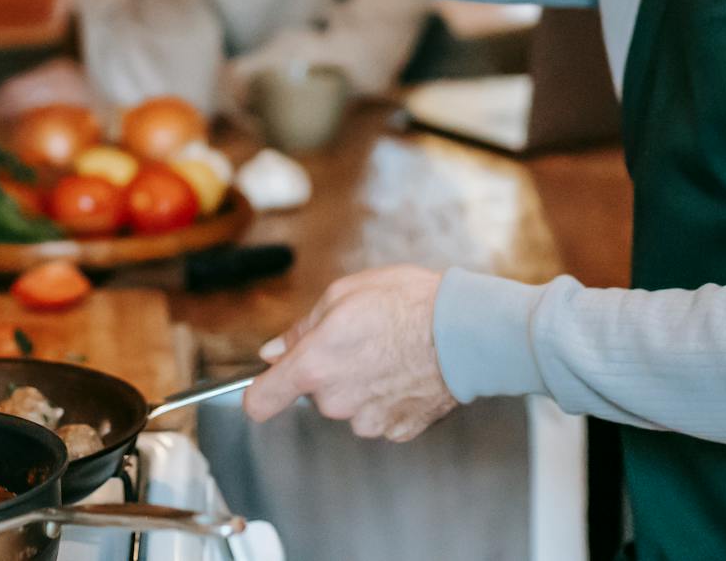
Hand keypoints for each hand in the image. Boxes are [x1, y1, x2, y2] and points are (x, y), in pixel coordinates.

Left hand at [243, 266, 455, 441]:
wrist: (465, 330)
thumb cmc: (407, 304)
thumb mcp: (342, 294)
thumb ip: (301, 328)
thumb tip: (274, 350)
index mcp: (314, 366)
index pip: (260, 401)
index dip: (260, 391)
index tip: (268, 383)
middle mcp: (336, 402)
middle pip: (314, 394)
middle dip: (328, 370)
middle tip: (358, 339)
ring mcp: (368, 421)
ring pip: (349, 405)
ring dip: (359, 384)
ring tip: (389, 351)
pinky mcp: (398, 431)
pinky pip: (379, 415)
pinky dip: (387, 397)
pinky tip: (405, 371)